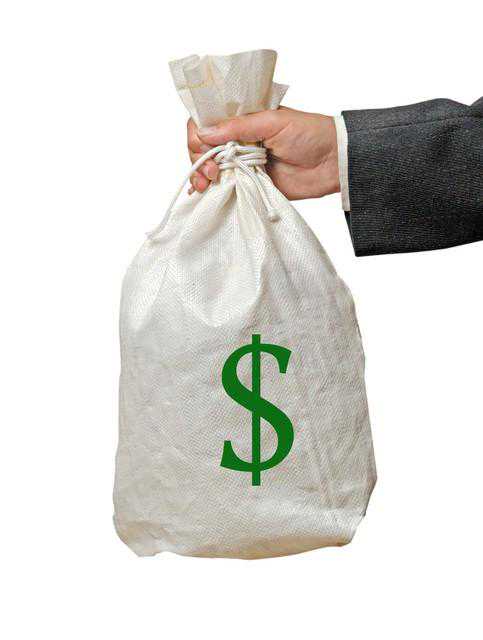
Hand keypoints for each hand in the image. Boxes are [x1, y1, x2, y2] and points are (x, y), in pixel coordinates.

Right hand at [186, 106, 339, 199]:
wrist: (332, 163)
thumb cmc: (309, 134)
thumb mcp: (273, 122)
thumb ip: (238, 127)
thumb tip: (203, 133)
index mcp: (242, 119)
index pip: (206, 122)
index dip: (198, 135)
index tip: (203, 149)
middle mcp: (237, 140)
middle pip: (202, 147)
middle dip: (199, 159)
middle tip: (211, 172)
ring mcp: (242, 163)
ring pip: (208, 168)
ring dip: (201, 176)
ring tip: (207, 184)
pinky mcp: (249, 184)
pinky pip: (223, 187)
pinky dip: (210, 191)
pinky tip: (202, 193)